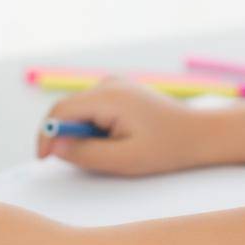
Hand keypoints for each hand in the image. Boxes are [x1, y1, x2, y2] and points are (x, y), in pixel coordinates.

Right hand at [35, 77, 216, 175]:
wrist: (200, 134)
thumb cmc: (166, 149)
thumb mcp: (125, 160)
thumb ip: (87, 154)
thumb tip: (55, 147)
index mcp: (109, 96)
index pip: (61, 111)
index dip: (47, 134)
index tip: (44, 159)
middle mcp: (108, 83)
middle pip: (67, 109)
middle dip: (63, 135)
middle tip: (71, 161)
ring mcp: (114, 84)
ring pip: (78, 110)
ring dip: (80, 132)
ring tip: (107, 152)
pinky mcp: (118, 90)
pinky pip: (91, 108)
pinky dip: (91, 127)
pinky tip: (114, 141)